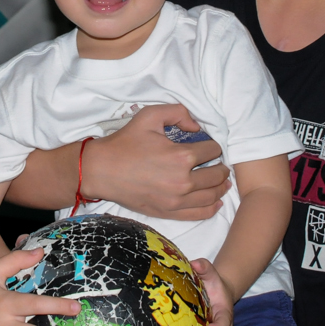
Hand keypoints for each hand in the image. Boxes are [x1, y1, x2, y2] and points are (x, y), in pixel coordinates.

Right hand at [82, 105, 231, 219]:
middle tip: (220, 164)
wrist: (101, 170)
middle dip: (221, 167)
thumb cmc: (124, 143)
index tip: (209, 146)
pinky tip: (216, 202)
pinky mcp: (169, 212)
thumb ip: (177, 112)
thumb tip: (196, 125)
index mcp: (181, 156)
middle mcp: (183, 181)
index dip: (214, 146)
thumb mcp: (149, 116)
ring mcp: (176, 200)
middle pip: (216, 175)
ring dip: (221, 187)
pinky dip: (212, 207)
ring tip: (223, 181)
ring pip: (211, 195)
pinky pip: (199, 213)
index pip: (212, 151)